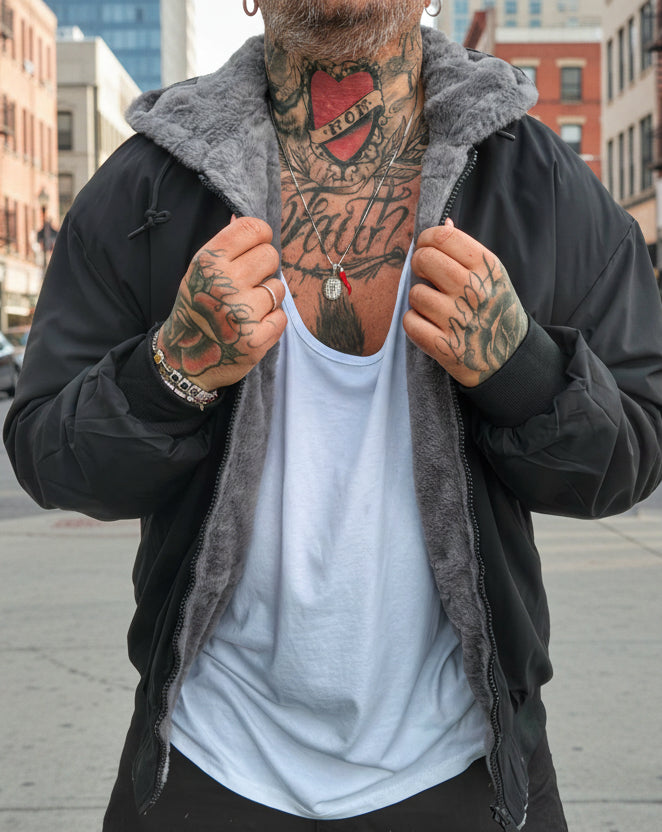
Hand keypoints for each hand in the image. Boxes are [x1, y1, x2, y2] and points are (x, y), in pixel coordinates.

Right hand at [157, 216, 285, 389]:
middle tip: (248, 284)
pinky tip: (251, 327)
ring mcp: (241, 313)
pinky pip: (282, 316)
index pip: (253, 228)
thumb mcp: (198, 272)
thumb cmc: (195, 308)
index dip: (260, 236)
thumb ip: (223, 246)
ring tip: (246, 309)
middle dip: (264, 268)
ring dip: (267, 298)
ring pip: (278, 288)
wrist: (183, 359)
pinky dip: (270, 322)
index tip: (256, 248)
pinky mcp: (256, 340)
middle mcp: (225, 284)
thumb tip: (240, 216)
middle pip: (271, 255)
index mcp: (208, 262)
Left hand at [404, 220, 527, 387]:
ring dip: (419, 300)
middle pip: (425, 260)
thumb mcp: (492, 276)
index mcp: (487, 267)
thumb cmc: (495, 310)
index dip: (426, 239)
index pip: (443, 236)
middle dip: (419, 265)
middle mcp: (475, 290)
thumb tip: (444, 221)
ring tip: (434, 307)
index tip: (426, 248)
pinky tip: (430, 326)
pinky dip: (415, 324)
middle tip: (426, 276)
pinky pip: (410, 322)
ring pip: (415, 294)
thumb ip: (465, 251)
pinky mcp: (445, 346)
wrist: (510, 358)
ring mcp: (460, 320)